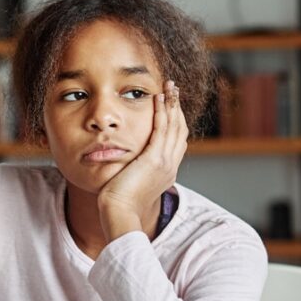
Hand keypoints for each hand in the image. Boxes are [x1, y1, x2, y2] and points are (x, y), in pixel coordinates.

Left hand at [98, 80, 187, 240]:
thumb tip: (126, 165)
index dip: (175, 121)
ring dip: (172, 103)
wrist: (120, 214)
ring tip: (169, 86)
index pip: (177, 141)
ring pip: (174, 126)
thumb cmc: (119, 204)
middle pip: (181, 130)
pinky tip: (157, 98)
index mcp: (167, 172)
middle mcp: (170, 166)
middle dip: (177, 107)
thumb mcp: (132, 184)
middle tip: (174, 89)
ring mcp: (165, 162)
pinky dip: (162, 112)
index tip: (170, 105)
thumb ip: (134, 172)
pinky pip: (162, 129)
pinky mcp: (154, 159)